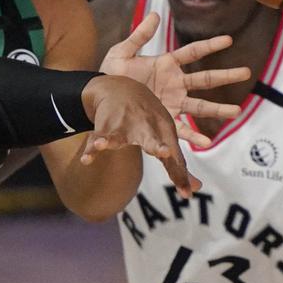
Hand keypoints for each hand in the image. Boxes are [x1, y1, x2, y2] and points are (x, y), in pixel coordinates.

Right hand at [80, 74, 201, 196]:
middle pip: (151, 139)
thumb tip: (196, 189)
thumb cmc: (149, 120)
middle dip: (157, 146)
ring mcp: (124, 126)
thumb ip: (177, 165)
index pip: (173, 156)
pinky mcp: (106, 126)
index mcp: (164, 131)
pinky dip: (91, 149)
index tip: (187, 193)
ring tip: (102, 146)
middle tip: (163, 152)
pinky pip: (97, 139)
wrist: (122, 89)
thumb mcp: (167, 137)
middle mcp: (146, 127)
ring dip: (109, 142)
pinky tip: (86, 158)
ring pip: (117, 136)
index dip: (180, 174)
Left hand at [100, 12, 249, 147]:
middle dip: (226, 76)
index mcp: (166, 64)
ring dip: (218, 109)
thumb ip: (139, 36)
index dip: (210, 46)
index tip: (229, 40)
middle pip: (205, 79)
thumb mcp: (122, 52)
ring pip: (199, 106)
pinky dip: (194, 136)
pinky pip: (181, 129)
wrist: (97, 99)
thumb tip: (155, 15)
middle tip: (246, 72)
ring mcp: (171, 103)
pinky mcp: (163, 120)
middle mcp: (174, 84)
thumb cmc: (109, 75)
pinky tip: (207, 141)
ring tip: (237, 111)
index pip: (193, 52)